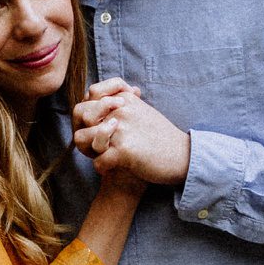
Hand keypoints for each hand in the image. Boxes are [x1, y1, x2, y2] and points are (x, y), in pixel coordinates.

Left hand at [73, 78, 191, 189]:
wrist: (183, 156)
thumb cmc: (162, 137)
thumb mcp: (143, 111)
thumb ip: (124, 103)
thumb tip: (108, 97)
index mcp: (124, 98)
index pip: (90, 95)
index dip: (89, 112)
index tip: (99, 124)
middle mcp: (120, 110)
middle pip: (80, 114)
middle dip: (83, 130)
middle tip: (95, 143)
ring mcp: (121, 130)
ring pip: (81, 137)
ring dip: (88, 150)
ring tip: (101, 156)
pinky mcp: (123, 151)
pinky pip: (97, 161)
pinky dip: (102, 168)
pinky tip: (111, 169)